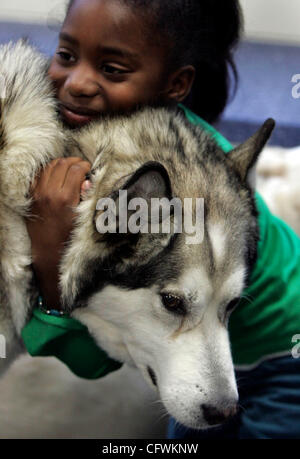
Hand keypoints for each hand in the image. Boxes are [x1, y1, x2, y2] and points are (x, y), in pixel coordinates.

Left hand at [26, 157, 91, 309]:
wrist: (48, 251)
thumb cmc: (69, 237)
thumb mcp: (83, 218)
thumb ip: (86, 197)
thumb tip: (87, 181)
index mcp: (65, 198)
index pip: (76, 170)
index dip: (85, 166)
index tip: (89, 170)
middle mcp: (49, 193)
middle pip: (62, 164)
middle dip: (74, 162)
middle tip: (81, 167)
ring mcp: (38, 194)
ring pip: (49, 166)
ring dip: (61, 164)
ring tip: (70, 169)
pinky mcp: (32, 196)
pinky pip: (39, 175)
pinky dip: (48, 171)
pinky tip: (56, 175)